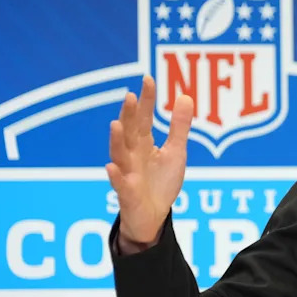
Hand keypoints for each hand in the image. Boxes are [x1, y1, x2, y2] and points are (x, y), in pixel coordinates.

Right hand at [105, 75, 193, 247]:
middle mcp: (132, 156)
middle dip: (129, 116)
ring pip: (119, 156)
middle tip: (130, 96)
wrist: (153, 217)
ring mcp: (128, 174)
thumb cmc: (161, 182)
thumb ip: (178, 126)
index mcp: (143, 144)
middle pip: (129, 132)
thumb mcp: (175, 152)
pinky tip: (111, 167)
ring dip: (116, 141)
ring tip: (115, 124)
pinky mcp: (128, 195)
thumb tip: (185, 96)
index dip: (145, 100)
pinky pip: (120, 185)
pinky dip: (116, 176)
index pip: (143, 117)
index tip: (148, 79)